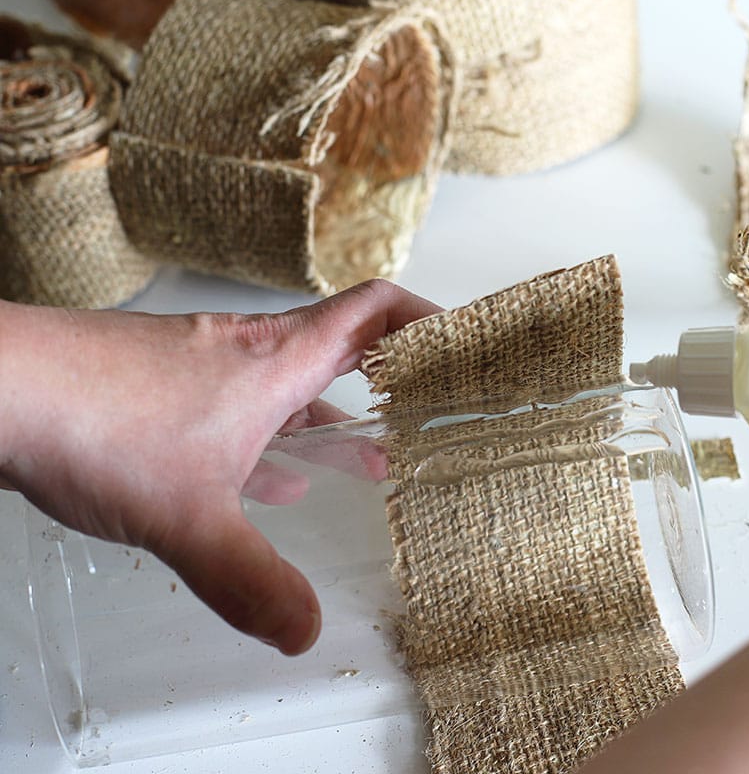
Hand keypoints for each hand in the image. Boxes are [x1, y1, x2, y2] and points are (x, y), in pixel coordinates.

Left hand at [0, 281, 437, 654]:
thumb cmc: (92, 418)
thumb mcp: (190, 515)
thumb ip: (251, 578)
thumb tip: (306, 629)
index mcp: (277, 362)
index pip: (375, 312)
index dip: (427, 319)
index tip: (463, 343)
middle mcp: (248, 356)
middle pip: (341, 352)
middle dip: (389, 387)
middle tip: (425, 419)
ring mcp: (205, 373)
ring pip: (287, 390)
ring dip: (328, 421)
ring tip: (364, 459)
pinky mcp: (164, 396)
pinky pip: (240, 415)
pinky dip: (267, 443)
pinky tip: (267, 480)